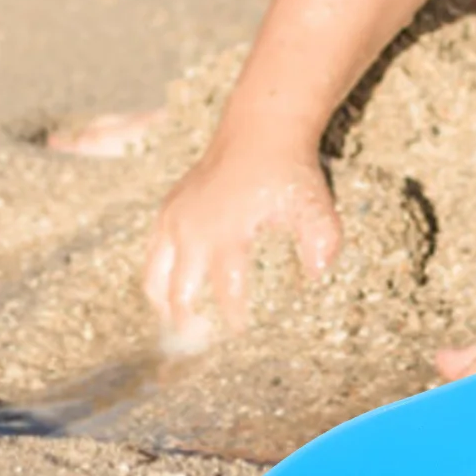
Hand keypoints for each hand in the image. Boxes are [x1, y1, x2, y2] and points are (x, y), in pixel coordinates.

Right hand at [143, 133, 339, 337]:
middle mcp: (193, 229)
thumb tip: (318, 274)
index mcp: (227, 233)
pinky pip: (153, 254)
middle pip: (180, 293)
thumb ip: (322, 239)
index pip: (226, 292)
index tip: (243, 336)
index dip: (233, 319)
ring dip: (164, 306)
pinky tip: (171, 294)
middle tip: (202, 346)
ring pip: (155, 277)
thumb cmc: (288, 170)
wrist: (260, 130)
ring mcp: (174, 219)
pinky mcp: (168, 210)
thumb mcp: (313, 203)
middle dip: (189, 323)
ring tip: (178, 327)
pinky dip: (158, 278)